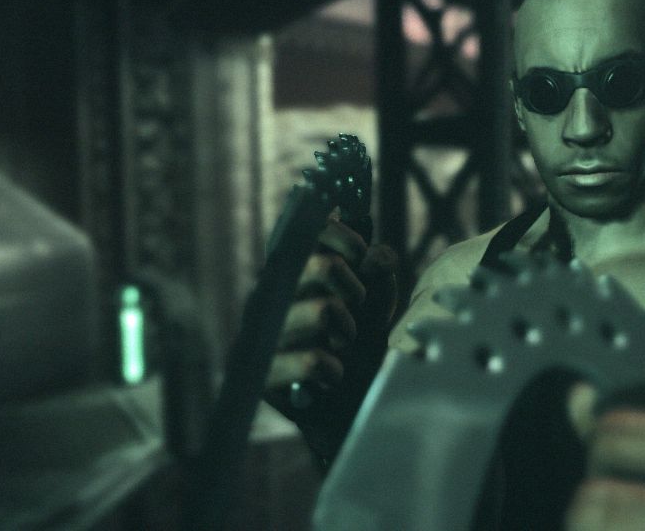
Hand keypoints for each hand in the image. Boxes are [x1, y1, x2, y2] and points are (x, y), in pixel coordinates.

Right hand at [264, 216, 398, 395]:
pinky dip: (335, 370)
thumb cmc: (358, 353)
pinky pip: (314, 359)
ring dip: (348, 331)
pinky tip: (331, 378)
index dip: (347, 239)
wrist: (347, 413)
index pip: (312, 231)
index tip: (364, 260)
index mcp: (295, 273)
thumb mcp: (375, 309)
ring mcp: (265, 333)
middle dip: (355, 290)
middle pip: (323, 265)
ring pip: (323, 311)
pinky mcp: (265, 373)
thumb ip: (378, 277)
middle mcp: (274, 296)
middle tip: (355, 311)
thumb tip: (378, 255)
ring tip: (343, 347)